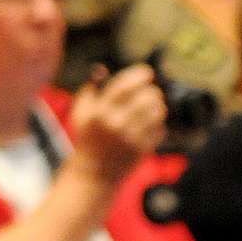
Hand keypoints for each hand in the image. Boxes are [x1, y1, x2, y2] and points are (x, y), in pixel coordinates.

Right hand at [69, 65, 165, 184]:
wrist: (94, 171)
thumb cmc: (88, 137)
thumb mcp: (81, 111)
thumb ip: (91, 88)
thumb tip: (102, 69)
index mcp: (99, 111)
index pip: (124, 86)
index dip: (139, 75)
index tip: (147, 72)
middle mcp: (115, 123)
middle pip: (146, 97)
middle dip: (152, 91)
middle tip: (150, 91)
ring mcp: (131, 137)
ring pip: (157, 112)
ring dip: (157, 105)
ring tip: (151, 106)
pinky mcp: (142, 149)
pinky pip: (160, 128)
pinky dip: (157, 124)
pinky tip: (148, 125)